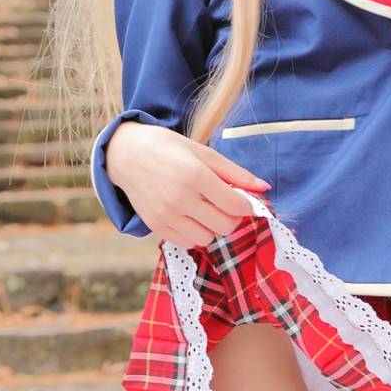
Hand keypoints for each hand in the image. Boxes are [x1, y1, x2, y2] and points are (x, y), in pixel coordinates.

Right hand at [104, 121, 271, 248]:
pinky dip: (195, 234)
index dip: (247, 206)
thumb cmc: (167, 148)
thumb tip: (264, 187)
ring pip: (207, 239)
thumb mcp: (203, 152)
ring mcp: (166, 215)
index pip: (235, 205)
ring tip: (208, 210)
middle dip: (233, 218)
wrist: (125, 154)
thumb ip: (235, 172)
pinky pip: (186, 242)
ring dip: (214, 227)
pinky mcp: (155, 225)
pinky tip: (192, 217)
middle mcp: (180, 199)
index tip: (245, 201)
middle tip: (227, 205)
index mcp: (195, 176)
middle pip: (224, 226)